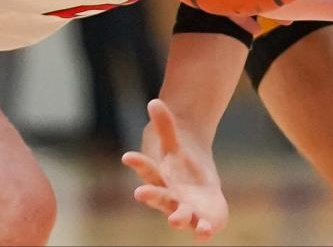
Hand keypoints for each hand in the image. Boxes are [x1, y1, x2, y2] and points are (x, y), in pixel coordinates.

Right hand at [121, 99, 227, 239]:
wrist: (198, 188)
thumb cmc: (180, 167)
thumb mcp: (174, 144)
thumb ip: (165, 126)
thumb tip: (154, 102)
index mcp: (160, 178)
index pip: (147, 170)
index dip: (138, 163)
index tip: (127, 156)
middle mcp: (169, 198)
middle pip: (158, 196)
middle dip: (150, 196)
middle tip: (139, 193)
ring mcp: (185, 211)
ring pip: (179, 216)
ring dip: (178, 218)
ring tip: (175, 219)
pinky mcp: (202, 220)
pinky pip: (202, 228)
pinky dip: (204, 230)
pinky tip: (206, 230)